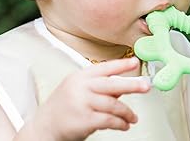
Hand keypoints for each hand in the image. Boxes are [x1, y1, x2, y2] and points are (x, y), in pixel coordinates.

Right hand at [34, 57, 149, 140]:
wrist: (44, 127)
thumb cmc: (63, 107)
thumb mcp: (78, 90)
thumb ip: (99, 87)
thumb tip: (123, 86)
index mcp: (81, 76)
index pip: (105, 67)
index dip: (121, 65)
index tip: (135, 62)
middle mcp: (81, 87)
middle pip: (111, 84)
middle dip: (131, 85)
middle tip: (145, 86)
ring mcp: (82, 103)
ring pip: (112, 104)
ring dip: (126, 112)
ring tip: (133, 117)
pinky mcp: (84, 120)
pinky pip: (108, 120)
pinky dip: (120, 123)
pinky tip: (124, 125)